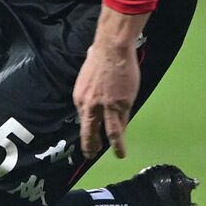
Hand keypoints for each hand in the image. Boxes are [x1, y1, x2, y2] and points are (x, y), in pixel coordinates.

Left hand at [73, 39, 141, 158]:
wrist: (111, 50)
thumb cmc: (100, 59)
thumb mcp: (87, 78)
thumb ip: (90, 90)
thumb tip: (96, 92)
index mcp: (80, 98)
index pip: (84, 119)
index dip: (89, 129)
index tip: (91, 136)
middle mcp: (89, 105)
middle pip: (89, 131)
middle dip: (90, 145)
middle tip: (91, 155)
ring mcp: (106, 106)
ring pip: (110, 132)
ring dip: (114, 146)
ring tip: (118, 155)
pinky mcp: (122, 105)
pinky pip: (123, 122)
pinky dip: (123, 133)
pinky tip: (125, 141)